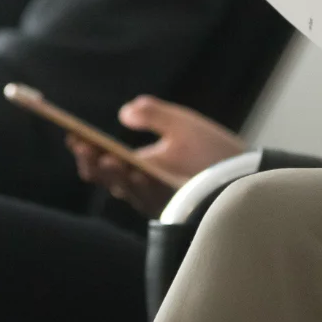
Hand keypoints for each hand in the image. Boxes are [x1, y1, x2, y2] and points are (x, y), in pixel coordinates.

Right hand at [69, 96, 246, 217]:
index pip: (106, 159)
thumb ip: (153, 114)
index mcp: (142, 164)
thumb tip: (124, 112)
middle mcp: (144, 185)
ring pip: (125, 189)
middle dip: (92, 162)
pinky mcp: (174, 210)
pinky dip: (139, 185)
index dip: (88, 148)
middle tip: (81, 145)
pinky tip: (131, 168)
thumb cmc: (214, 152)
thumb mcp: (181, 124)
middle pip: (108, 178)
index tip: (72, 133)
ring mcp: (158, 200)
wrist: (249, 176)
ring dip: (110, 172)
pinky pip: (151, 199)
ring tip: (99, 154)